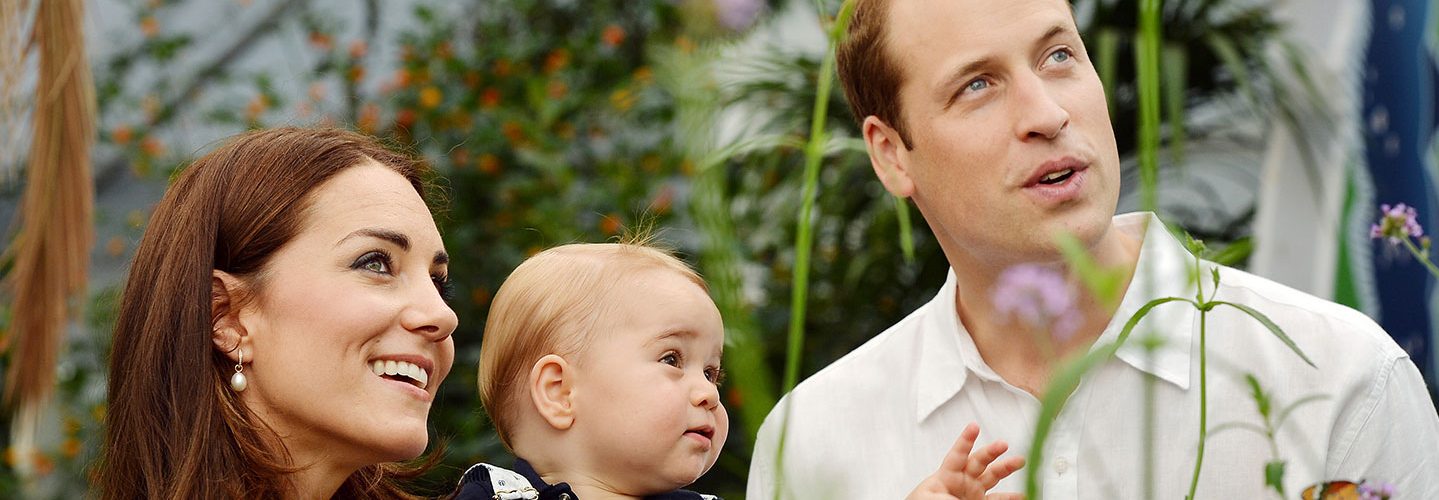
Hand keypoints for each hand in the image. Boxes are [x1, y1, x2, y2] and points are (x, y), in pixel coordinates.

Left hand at [905, 423, 1025, 499]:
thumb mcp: (929, 498)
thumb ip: (947, 495)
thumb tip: (968, 497)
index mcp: (946, 476)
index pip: (958, 454)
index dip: (965, 440)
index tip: (973, 426)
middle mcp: (963, 481)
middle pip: (979, 461)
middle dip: (991, 451)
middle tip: (1003, 444)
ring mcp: (973, 493)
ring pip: (993, 476)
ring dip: (1006, 468)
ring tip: (1020, 461)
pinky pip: (998, 499)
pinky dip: (1011, 497)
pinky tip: (1022, 493)